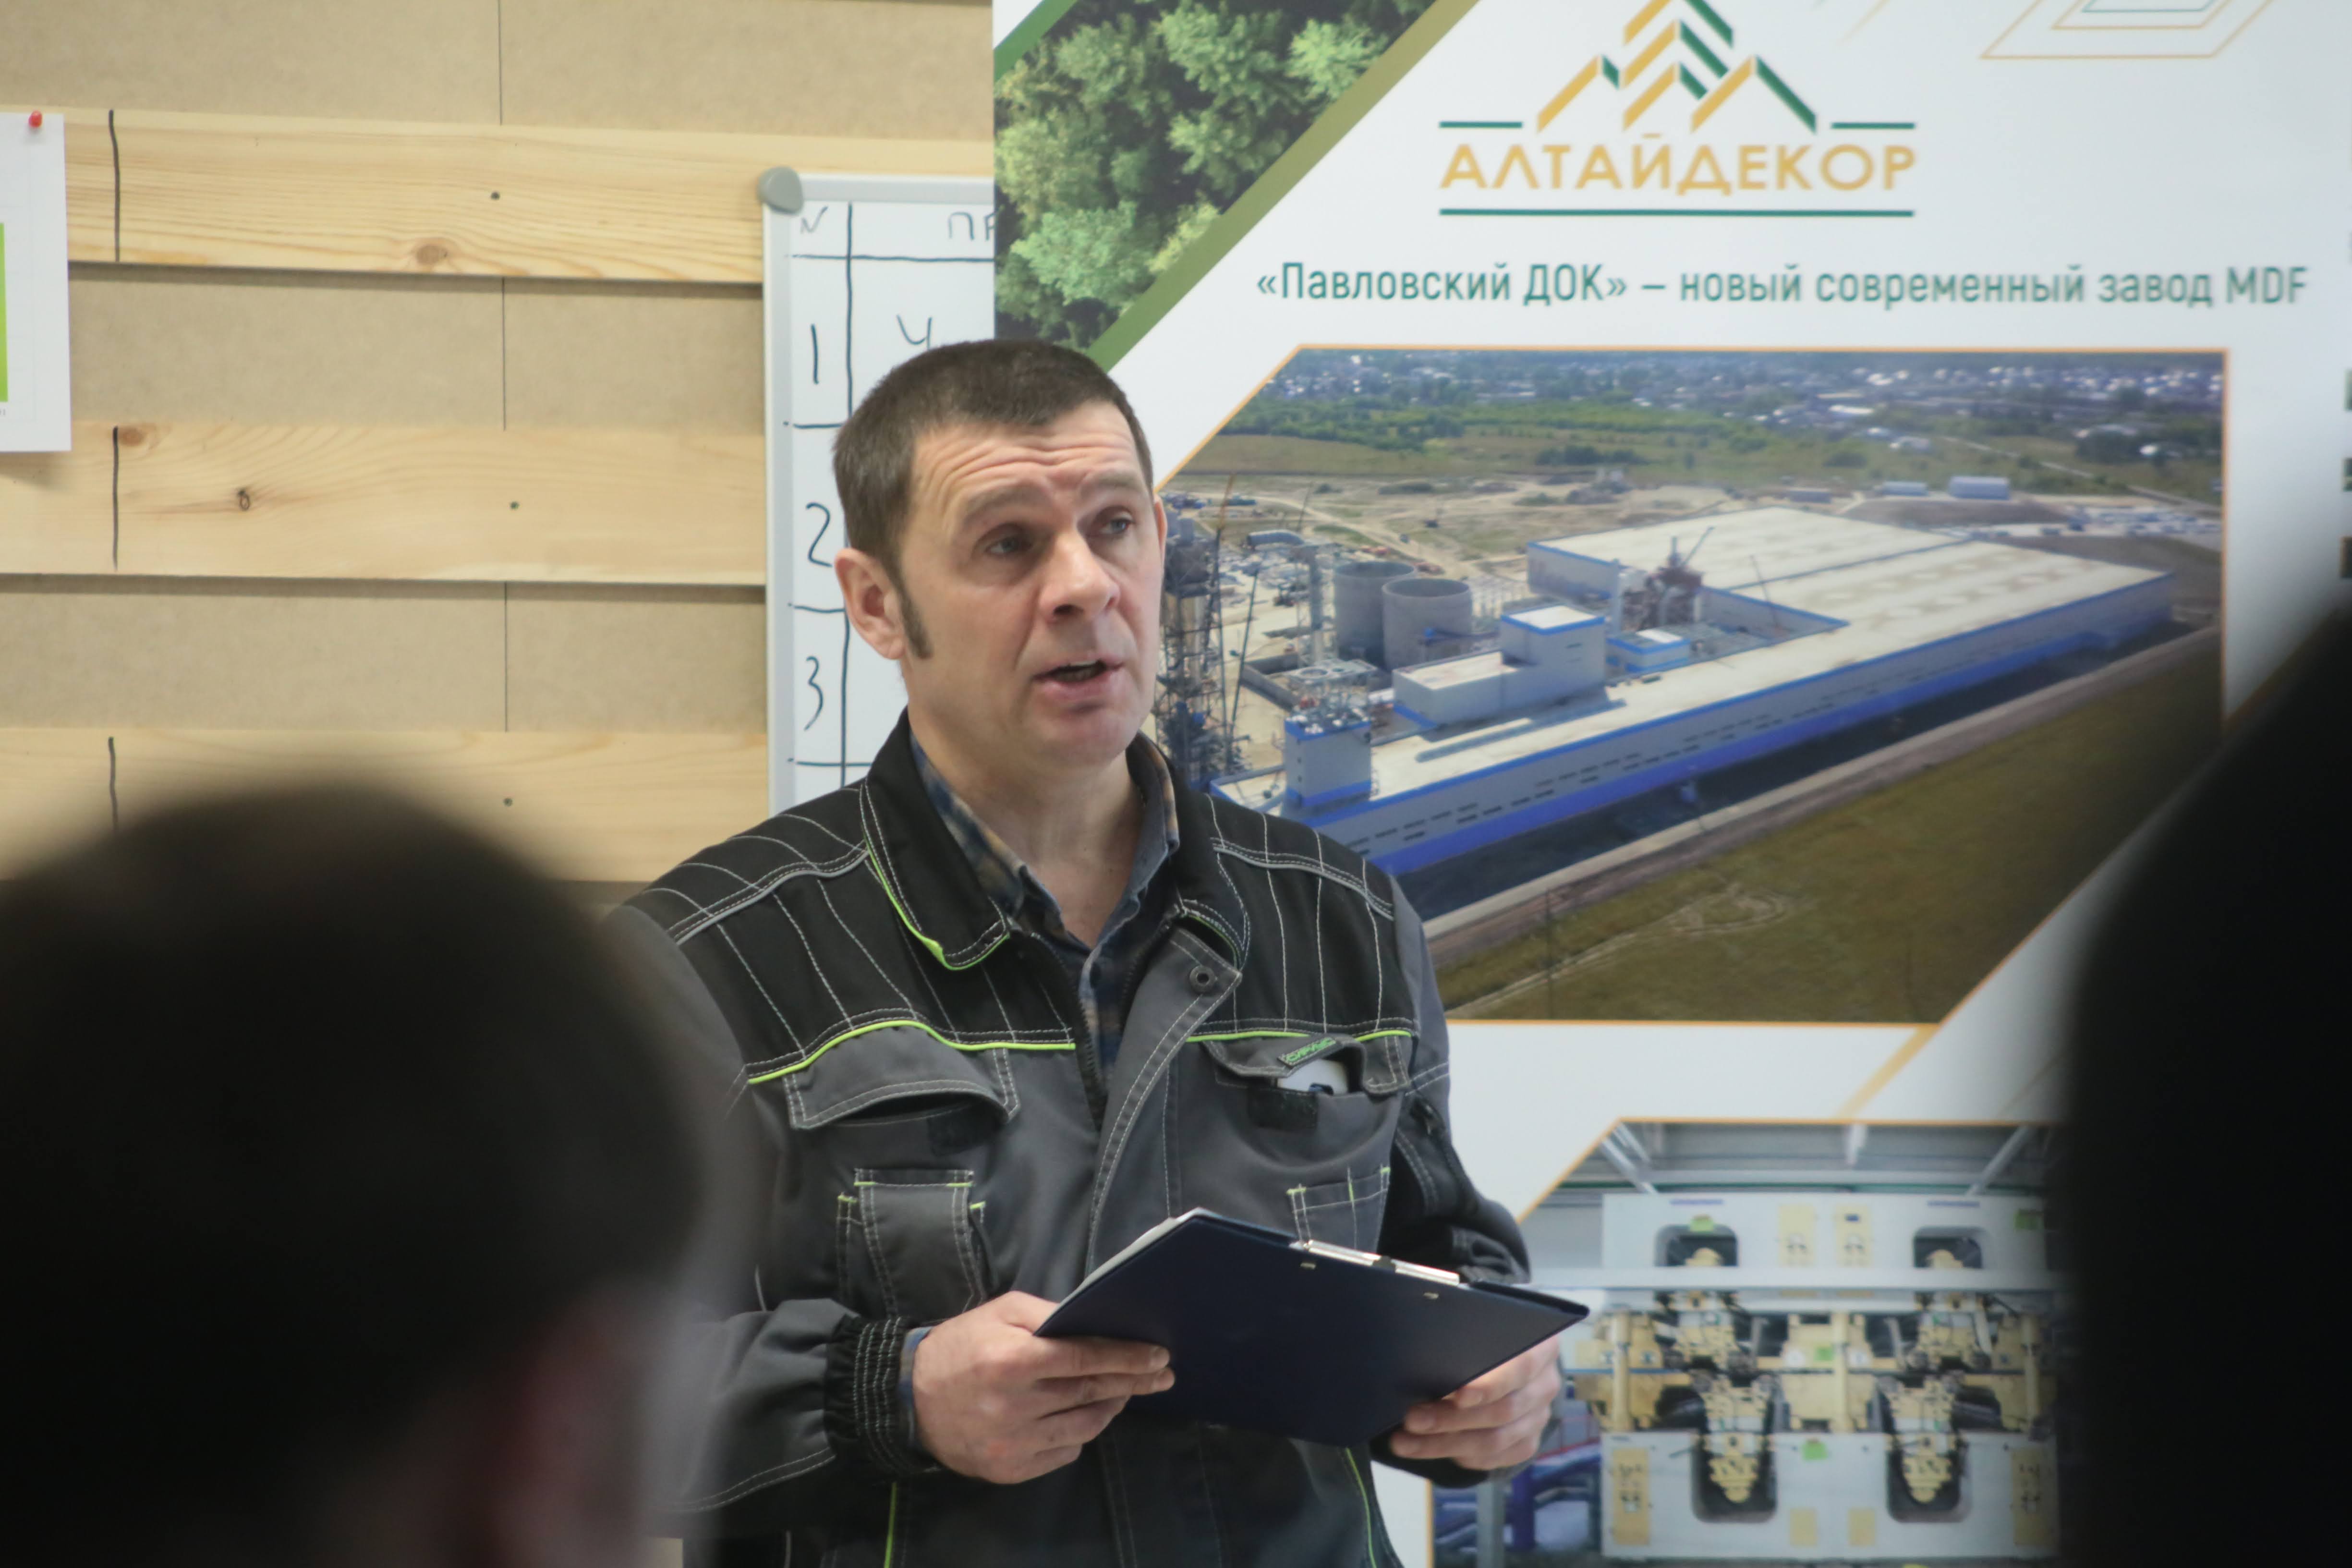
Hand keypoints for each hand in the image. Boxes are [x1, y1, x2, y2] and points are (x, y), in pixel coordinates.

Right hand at [911, 1291, 1173, 1483]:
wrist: (912, 1399)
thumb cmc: (962, 1345)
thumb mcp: (1000, 1312)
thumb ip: (1049, 1314)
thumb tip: (1095, 1324)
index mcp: (1011, 1361)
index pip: (1084, 1359)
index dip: (1127, 1358)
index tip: (1159, 1357)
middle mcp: (1013, 1406)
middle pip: (1091, 1393)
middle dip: (1132, 1382)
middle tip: (1162, 1376)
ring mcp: (1012, 1444)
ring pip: (1085, 1427)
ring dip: (1110, 1407)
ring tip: (1120, 1391)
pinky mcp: (1010, 1469)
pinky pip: (1065, 1452)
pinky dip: (1080, 1433)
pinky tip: (1081, 1415)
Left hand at [1385, 1336, 1559, 1470]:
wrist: (1506, 1358)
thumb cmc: (1482, 1335)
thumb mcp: (1476, 1324)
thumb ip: (1461, 1334)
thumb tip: (1423, 1352)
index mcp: (1540, 1347)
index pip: (1521, 1368)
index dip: (1490, 1385)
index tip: (1457, 1396)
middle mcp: (1545, 1385)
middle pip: (1502, 1411)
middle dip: (1451, 1418)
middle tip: (1411, 1418)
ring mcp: (1538, 1418)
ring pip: (1493, 1441)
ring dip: (1444, 1443)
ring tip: (1405, 1441)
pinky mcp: (1525, 1443)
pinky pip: (1493, 1458)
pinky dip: (1458, 1456)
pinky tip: (1426, 1450)